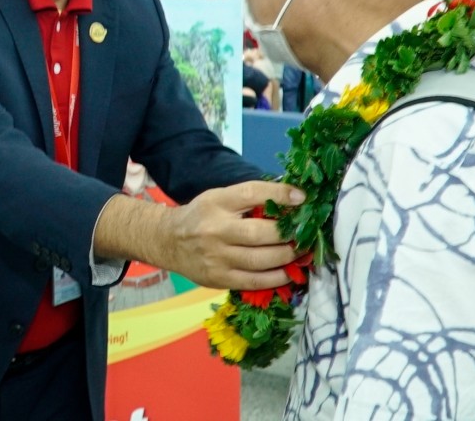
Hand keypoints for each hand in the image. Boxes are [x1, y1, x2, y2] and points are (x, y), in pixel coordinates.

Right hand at [156, 181, 304, 289]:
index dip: (280, 194)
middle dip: (289, 234)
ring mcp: (217, 257)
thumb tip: (290, 197)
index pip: (252, 193)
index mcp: (217, 203)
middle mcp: (216, 229)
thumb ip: (249, 198)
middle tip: (305, 233)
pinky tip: (288, 272)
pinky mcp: (219, 278)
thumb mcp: (219, 197)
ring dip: (287, 256)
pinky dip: (276, 277)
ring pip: (261, 260)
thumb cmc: (202, 216)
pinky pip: (254, 281)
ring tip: (301, 252)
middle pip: (260, 232)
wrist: (168, 241)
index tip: (302, 198)